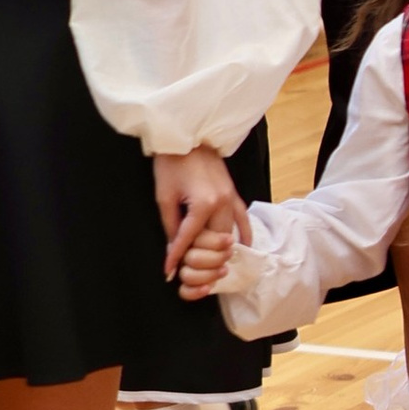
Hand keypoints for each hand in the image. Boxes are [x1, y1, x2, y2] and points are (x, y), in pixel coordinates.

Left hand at [153, 146, 250, 284]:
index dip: (176, 257)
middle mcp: (222, 203)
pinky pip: (243, 219)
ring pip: (229, 234)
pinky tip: (243, 247)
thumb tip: (173, 248)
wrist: (188, 136)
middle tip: (188, 268)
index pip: (188, 239)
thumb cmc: (171, 163)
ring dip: (218, 249)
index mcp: (203, 204)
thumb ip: (171, 225)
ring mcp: (231, 198)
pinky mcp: (234, 193)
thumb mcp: (164, 195)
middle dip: (200, 258)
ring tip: (207, 263)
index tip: (169, 273)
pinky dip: (244, 234)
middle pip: (214, 242)